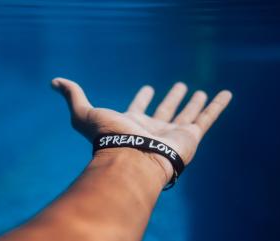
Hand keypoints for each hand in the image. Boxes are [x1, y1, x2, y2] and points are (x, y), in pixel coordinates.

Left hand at [52, 77, 231, 183]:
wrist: (131, 160)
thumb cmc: (108, 138)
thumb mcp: (84, 114)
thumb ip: (73, 96)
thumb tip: (54, 81)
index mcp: (132, 124)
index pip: (138, 108)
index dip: (142, 99)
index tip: (148, 89)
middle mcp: (153, 130)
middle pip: (165, 112)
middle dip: (171, 100)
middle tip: (179, 87)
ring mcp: (173, 134)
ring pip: (187, 115)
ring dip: (195, 104)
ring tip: (201, 92)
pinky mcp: (191, 138)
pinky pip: (207, 119)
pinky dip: (217, 107)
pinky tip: (225, 94)